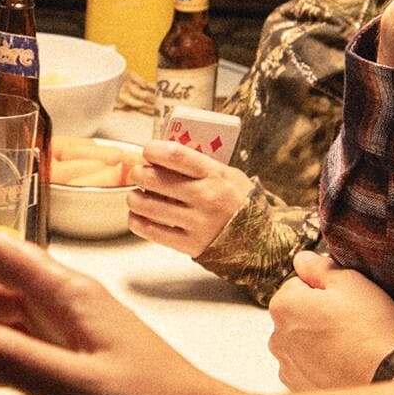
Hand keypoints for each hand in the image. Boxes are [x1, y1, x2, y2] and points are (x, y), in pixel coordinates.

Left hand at [127, 140, 253, 259]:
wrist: (258, 238)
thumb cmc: (238, 200)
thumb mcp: (227, 174)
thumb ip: (199, 165)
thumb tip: (163, 156)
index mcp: (215, 175)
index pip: (176, 155)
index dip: (153, 150)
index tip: (148, 150)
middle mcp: (205, 197)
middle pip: (156, 179)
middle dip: (138, 173)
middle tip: (137, 173)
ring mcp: (197, 222)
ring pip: (149, 206)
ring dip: (134, 198)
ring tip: (135, 195)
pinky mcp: (190, 244)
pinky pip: (153, 232)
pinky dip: (137, 221)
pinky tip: (136, 215)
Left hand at [266, 252, 393, 390]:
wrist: (383, 379)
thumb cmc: (369, 329)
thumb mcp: (350, 282)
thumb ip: (320, 267)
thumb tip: (302, 259)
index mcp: (284, 305)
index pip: (298, 284)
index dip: (325, 289)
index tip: (345, 299)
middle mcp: (277, 337)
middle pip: (297, 315)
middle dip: (317, 316)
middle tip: (350, 322)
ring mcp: (287, 366)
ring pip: (302, 344)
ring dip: (318, 342)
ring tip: (349, 346)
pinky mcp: (299, 388)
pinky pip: (307, 369)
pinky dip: (320, 367)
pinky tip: (344, 365)